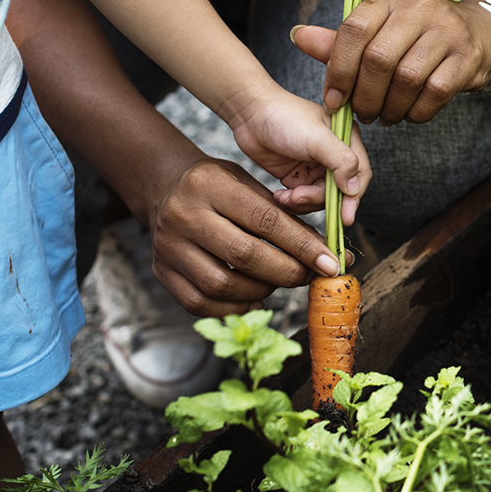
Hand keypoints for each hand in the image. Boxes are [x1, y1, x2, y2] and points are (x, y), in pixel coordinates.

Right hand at [147, 157, 349, 317]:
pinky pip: (200, 303)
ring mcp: (168, 246)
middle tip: (307, 276)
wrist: (165, 188)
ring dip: (261, 290)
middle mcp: (183, 215)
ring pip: (222, 284)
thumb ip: (285, 218)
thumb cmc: (218, 187)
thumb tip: (328, 256)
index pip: (265, 220)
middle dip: (286, 272)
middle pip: (244, 255)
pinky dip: (234, 307)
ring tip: (277, 282)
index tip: (330, 263)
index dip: (302, 246)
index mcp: (209, 184)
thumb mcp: (249, 186)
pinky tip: (253, 297)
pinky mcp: (161, 272)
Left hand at [227, 83, 370, 223]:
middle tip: (297, 197)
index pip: (360, 175)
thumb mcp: (317, 138)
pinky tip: (280, 196)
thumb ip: (341, 161)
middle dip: (318, 199)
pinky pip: (302, 199)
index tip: (345, 218)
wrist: (250, 113)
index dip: (353, 199)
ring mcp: (315, 168)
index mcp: (347, 140)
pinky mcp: (297, 177)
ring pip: (319, 199)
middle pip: (338, 192)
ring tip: (286, 197)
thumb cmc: (285, 117)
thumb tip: (354, 189)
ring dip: (303, 203)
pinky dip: (292, 202)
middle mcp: (334, 156)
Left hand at [291, 0, 490, 126]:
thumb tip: (299, 37)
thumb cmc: (415, 37)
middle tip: (363, 113)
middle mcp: (419, 7)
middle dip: (364, 96)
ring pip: (406, 79)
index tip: (334, 99)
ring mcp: (447, 30)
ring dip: (390, 108)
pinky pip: (434, 93)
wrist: (476, 33)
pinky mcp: (467, 56)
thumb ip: (340, 42)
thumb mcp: (377, 31)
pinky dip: (416, 112)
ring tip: (384, 116)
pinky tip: (409, 114)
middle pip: (379, 59)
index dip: (339, 70)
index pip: (353, 30)